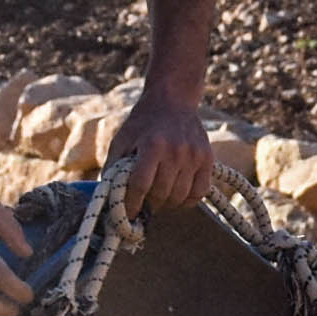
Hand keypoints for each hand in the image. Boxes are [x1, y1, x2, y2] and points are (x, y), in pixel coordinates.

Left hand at [111, 90, 215, 212]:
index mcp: (152, 145)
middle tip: (143, 205)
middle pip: (161, 194)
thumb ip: (114, 166)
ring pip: (180, 196)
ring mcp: (194, 155)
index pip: (140, 185)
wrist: (173, 100)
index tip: (127, 215)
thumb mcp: (122, 139)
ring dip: (167, 204)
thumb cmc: (142, 123)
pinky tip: (176, 195)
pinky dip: (187, 200)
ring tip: (158, 199)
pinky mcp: (207, 158)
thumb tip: (109, 196)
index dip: (132, 204)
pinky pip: (200, 192)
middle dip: (149, 205)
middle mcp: (175, 150)